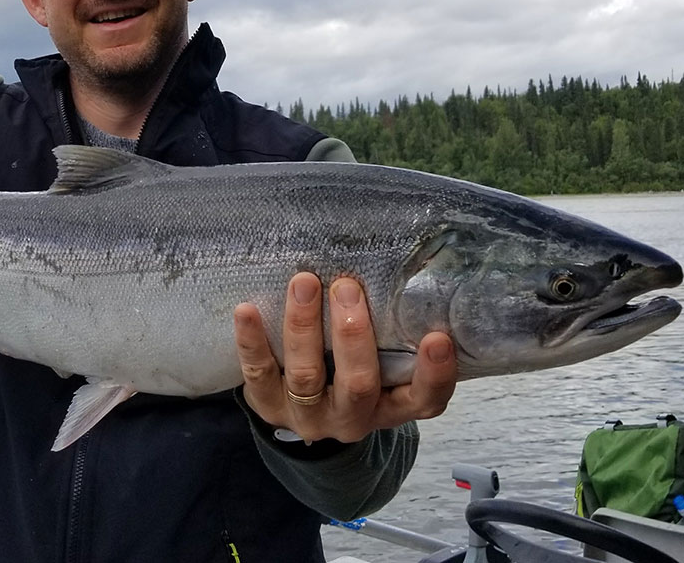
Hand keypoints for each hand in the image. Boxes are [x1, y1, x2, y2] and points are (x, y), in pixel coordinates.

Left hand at [234, 272, 456, 442]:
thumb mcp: (385, 362)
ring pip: (306, 376)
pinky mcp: (268, 406)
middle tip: (348, 287)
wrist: (307, 412)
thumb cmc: (355, 370)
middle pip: (358, 384)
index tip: (437, 337)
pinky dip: (252, 341)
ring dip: (304, 327)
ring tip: (304, 282)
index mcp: (392, 406)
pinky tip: (246, 310)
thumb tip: (402, 265)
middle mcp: (353, 418)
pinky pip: (258, 373)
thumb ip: (395, 332)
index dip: (434, 374)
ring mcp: (308, 416)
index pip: (424, 399)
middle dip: (353, 334)